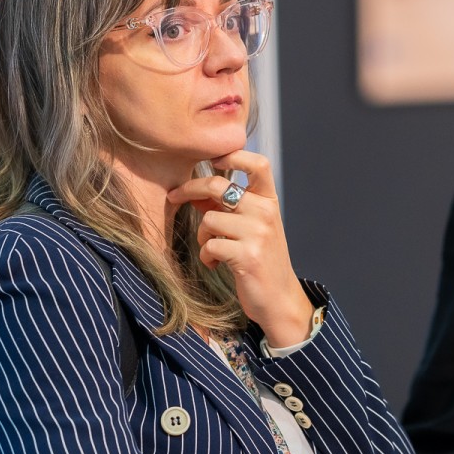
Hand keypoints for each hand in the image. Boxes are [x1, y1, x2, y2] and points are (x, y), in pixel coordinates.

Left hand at [166, 151, 313, 345]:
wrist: (280, 298)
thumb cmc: (261, 261)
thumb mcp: (251, 229)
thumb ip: (227, 208)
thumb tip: (195, 194)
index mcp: (270, 201)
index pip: (258, 163)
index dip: (233, 156)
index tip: (214, 162)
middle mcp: (267, 212)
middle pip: (218, 185)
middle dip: (189, 190)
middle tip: (174, 197)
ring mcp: (259, 234)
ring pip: (209, 219)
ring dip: (202, 235)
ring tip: (212, 248)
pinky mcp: (247, 255)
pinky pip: (210, 244)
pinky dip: (207, 256)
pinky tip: (215, 263)